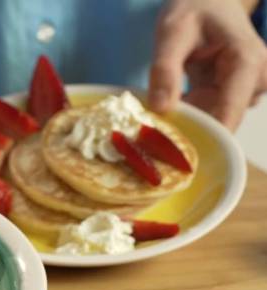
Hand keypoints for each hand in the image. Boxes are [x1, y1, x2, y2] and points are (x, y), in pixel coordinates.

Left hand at [149, 0, 266, 130]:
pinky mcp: (237, 93)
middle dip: (191, 129)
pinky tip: (173, 103)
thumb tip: (160, 109)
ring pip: (216, 119)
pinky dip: (192, 112)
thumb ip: (165, 69)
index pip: (229, 112)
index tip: (175, 154)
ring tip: (162, 113)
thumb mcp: (171, 32)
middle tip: (154, 132)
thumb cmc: (192, 8)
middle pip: (223, 119)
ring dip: (189, 119)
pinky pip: (212, 113)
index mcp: (247, 61)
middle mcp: (257, 77)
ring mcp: (249, 87)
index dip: (203, 136)